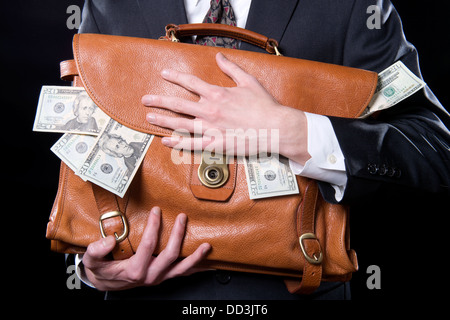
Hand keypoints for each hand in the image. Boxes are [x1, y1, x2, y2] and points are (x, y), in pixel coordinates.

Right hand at [82, 206, 210, 290]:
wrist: (107, 283)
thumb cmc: (102, 270)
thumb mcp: (93, 261)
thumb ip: (97, 251)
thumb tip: (109, 240)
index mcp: (135, 270)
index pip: (148, 245)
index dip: (153, 226)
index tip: (156, 211)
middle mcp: (150, 275)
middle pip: (170, 255)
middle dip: (178, 235)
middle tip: (183, 217)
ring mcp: (159, 277)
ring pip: (181, 269)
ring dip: (196, 257)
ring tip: (206, 246)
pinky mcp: (164, 277)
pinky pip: (182, 274)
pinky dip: (195, 268)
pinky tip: (207, 263)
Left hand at [142, 52, 310, 164]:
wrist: (275, 128)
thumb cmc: (264, 105)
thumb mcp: (249, 81)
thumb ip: (231, 68)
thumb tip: (218, 56)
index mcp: (217, 94)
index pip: (190, 83)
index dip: (175, 77)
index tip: (163, 74)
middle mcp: (209, 110)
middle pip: (178, 104)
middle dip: (159, 100)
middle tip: (145, 100)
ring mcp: (210, 129)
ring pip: (180, 124)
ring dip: (163, 120)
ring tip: (149, 118)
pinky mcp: (215, 145)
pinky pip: (191, 144)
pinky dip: (177, 143)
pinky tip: (165, 141)